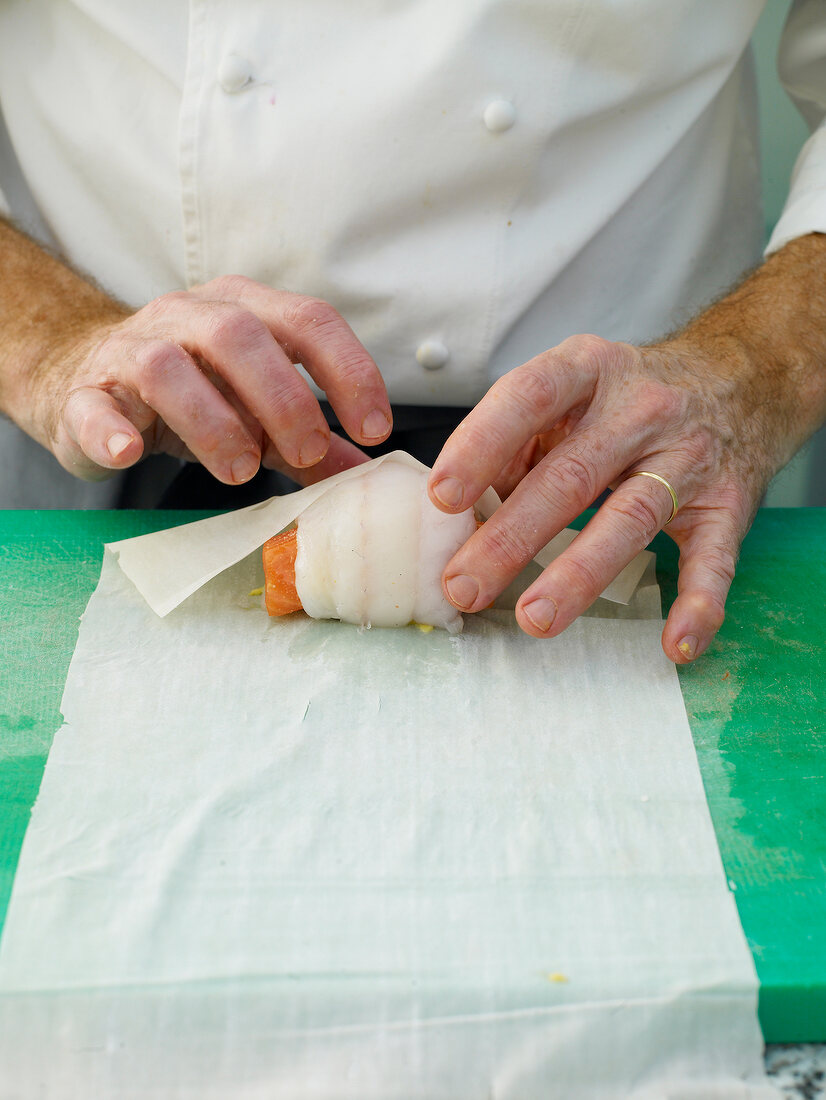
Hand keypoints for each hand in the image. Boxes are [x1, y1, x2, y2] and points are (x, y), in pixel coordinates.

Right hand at [22, 272, 391, 485]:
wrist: (84, 380)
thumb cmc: (190, 394)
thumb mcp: (257, 413)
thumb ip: (307, 440)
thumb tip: (366, 471)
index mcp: (244, 311)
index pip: (306, 320)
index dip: (348, 370)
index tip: (374, 428)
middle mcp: (187, 317)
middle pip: (239, 334)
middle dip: (283, 397)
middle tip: (308, 453)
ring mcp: (131, 350)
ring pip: (167, 365)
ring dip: (211, 420)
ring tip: (241, 469)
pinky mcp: (84, 393)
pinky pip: (92, 404)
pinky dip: (110, 430)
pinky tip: (130, 454)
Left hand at [429, 235, 825, 661]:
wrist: (741, 380)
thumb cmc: (628, 396)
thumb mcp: (572, 390)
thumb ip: (517, 442)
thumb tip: (461, 513)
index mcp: (589, 369)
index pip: (529, 397)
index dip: (482, 445)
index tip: (442, 497)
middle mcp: (640, 409)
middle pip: (570, 476)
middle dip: (511, 536)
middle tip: (463, 585)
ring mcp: (688, 457)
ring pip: (630, 518)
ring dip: (580, 573)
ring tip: (535, 619)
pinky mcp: (728, 503)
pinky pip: (715, 558)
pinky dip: (699, 604)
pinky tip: (675, 643)